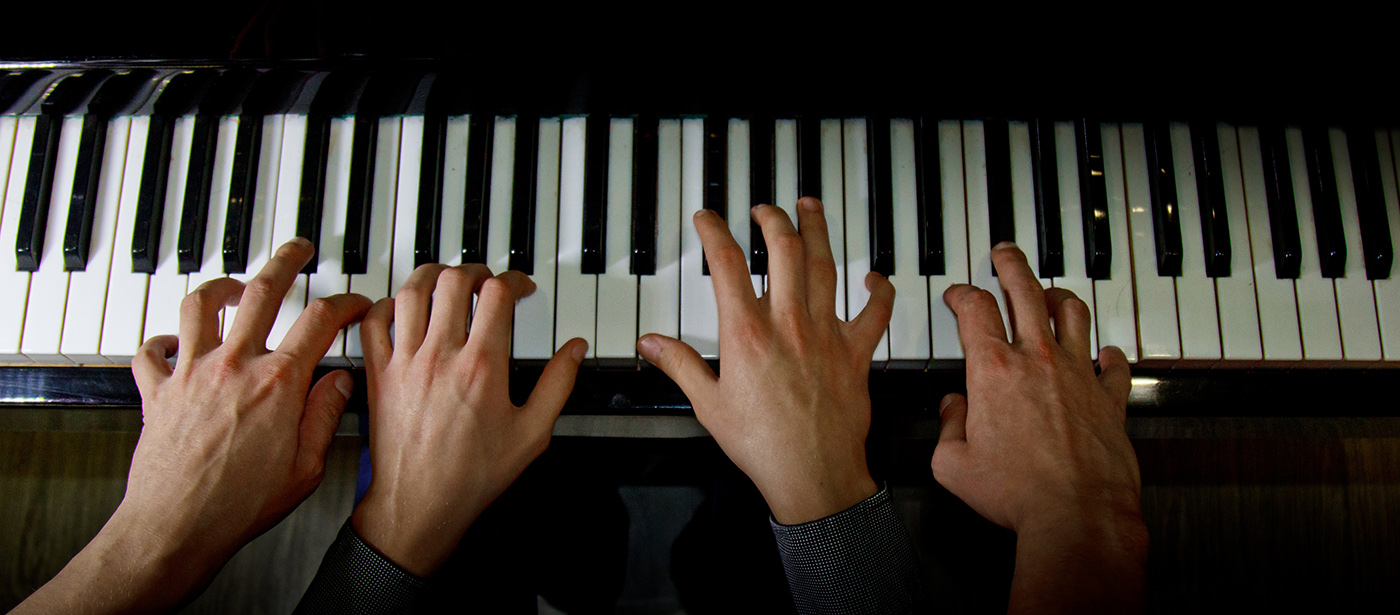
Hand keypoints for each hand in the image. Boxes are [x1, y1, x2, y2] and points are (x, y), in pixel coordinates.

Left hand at [14, 238, 371, 612]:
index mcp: (278, 384)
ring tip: (234, 284)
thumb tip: (341, 383)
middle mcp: (234, 366)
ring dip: (220, 287)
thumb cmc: (240, 506)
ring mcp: (192, 374)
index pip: (319, 322)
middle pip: (263, 292)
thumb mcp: (306, 467)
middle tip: (298, 250)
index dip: (343, 304)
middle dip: (286, 262)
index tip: (353, 303)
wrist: (177, 527)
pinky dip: (160, 341)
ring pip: (200, 305)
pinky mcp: (158, 392)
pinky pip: (150, 351)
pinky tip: (172, 342)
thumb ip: (324, 416)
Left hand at [350, 264, 586, 576]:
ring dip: (433, 276)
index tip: (520, 289)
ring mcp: (405, 362)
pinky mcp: (378, 374)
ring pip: (412, 290)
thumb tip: (573, 350)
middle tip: (486, 281)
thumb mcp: (532, 434)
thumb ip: (558, 385)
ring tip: (448, 281)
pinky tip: (403, 307)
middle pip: (453, 280)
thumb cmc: (472, 476)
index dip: (514, 280)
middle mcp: (440, 356)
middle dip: (475, 270)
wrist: (419, 504)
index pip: (497, 294)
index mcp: (482, 366)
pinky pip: (374, 321)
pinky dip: (388, 304)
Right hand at [639, 199, 893, 524]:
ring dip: (818, 231)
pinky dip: (878, 290)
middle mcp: (788, 324)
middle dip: (772, 219)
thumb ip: (679, 365)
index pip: (727, 264)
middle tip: (764, 209)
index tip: (708, 219)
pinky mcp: (855, 353)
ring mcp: (825, 335)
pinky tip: (873, 276)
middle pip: (783, 250)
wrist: (813, 476)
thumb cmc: (762, 446)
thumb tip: (651, 344)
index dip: (714, 232)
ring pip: (825, 266)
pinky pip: (874, 312)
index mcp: (747, 334)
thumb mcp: (709, 405)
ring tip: (810, 207)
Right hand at [933, 241, 1146, 612]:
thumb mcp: (953, 464)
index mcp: (993, 370)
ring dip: (1059, 296)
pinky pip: (1116, 363)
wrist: (1075, 513)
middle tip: (1005, 253)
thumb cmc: (1016, 493)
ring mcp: (1079, 375)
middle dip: (1011, 264)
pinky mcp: (1110, 398)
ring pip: (1073, 313)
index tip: (956, 295)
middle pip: (1025, 290)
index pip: (974, 310)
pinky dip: (1111, 353)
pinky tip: (1107, 351)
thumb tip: (952, 410)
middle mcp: (1038, 361)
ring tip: (1051, 292)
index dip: (961, 294)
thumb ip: (947, 429)